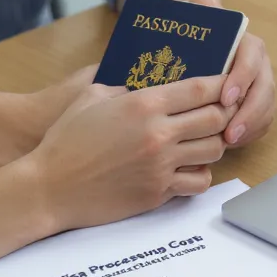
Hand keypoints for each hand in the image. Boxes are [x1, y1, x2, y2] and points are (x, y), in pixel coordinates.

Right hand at [20, 75, 236, 231]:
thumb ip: (124, 89)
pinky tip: (189, 168)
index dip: (220, 84)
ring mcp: (160, 166)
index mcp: (143, 105)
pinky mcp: (157, 193)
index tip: (226, 83)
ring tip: (205, 140)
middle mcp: (158, 134)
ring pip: (213, 151)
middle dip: (223, 114)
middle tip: (221, 113)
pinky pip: (197, 182)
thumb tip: (147, 87)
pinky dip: (200, 174)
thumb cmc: (65, 140)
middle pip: (215, 119)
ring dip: (214, 144)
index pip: (200, 90)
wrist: (50, 187)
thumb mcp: (91, 97)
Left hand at [190, 0, 275, 146]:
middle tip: (228, 132)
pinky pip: (263, 122)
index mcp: (248, 45)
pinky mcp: (261, 105)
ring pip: (266, 109)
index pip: (251, 60)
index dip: (242, 80)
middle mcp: (261, 66)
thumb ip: (201, 10)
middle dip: (248, 114)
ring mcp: (263, 87)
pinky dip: (250, 134)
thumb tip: (201, 0)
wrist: (207, 50)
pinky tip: (230, 145)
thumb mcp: (199, 22)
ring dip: (250, 128)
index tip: (226, 98)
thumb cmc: (200, 39)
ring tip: (228, 143)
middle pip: (264, 90)